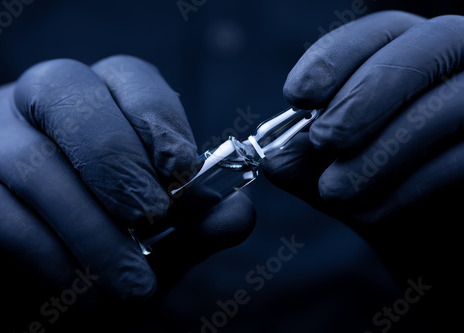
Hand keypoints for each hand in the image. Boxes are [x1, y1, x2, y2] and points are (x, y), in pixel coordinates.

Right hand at [0, 55, 254, 328]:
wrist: (36, 300)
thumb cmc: (100, 258)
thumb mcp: (156, 245)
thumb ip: (193, 226)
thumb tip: (239, 212)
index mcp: (94, 104)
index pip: (126, 76)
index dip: (156, 117)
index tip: (182, 170)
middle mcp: (35, 107)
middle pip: (66, 92)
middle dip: (116, 161)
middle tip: (150, 218)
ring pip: (30, 158)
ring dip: (89, 227)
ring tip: (129, 282)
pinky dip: (42, 251)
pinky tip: (74, 285)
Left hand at [261, 10, 463, 295]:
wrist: (424, 239)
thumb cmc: (377, 190)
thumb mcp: (331, 174)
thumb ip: (303, 162)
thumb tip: (274, 158)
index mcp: (412, 57)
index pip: (381, 32)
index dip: (335, 57)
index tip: (296, 95)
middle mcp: (459, 66)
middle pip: (423, 51)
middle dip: (361, 99)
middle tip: (322, 141)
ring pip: (448, 106)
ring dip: (380, 154)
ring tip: (334, 191)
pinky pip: (463, 161)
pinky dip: (410, 190)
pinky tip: (369, 214)